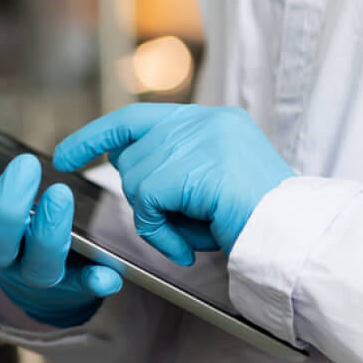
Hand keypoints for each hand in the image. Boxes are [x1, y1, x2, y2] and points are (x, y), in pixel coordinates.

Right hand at [0, 144, 122, 326]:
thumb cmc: (8, 229)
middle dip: (5, 206)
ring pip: (39, 263)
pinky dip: (96, 281)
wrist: (40, 286)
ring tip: (60, 198)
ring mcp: (36, 271)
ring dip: (49, 232)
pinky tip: (108, 275)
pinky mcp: (74, 283)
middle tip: (22, 168)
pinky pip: (86, 286)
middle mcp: (1, 253)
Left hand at [53, 103, 292, 265]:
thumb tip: (126, 169)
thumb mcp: (213, 186)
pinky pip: (147, 202)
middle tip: (184, 225)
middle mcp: (207, 121)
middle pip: (133, 157)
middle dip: (145, 200)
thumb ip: (175, 170)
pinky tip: (188, 245)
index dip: (97, 136)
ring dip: (158, 220)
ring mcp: (203, 140)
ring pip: (137, 180)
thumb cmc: (259, 225)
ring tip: (197, 233)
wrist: (296, 239)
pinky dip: (160, 232)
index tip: (66, 154)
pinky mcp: (196, 167)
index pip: (137, 117)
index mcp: (214, 120)